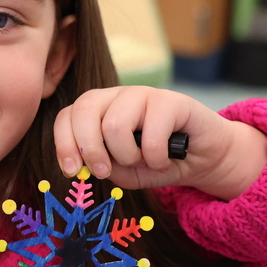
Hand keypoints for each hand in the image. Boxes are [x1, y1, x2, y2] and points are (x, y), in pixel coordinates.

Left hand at [54, 86, 266, 199]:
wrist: (202, 159)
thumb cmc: (156, 162)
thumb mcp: (123, 172)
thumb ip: (102, 166)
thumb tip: (84, 162)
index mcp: (98, 111)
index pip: (67, 116)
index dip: (64, 143)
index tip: (72, 171)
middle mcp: (116, 97)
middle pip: (84, 110)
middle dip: (89, 149)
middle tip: (104, 171)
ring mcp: (142, 94)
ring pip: (114, 124)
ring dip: (128, 155)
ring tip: (144, 162)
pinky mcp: (171, 100)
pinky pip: (151, 132)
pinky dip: (155, 157)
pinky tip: (164, 159)